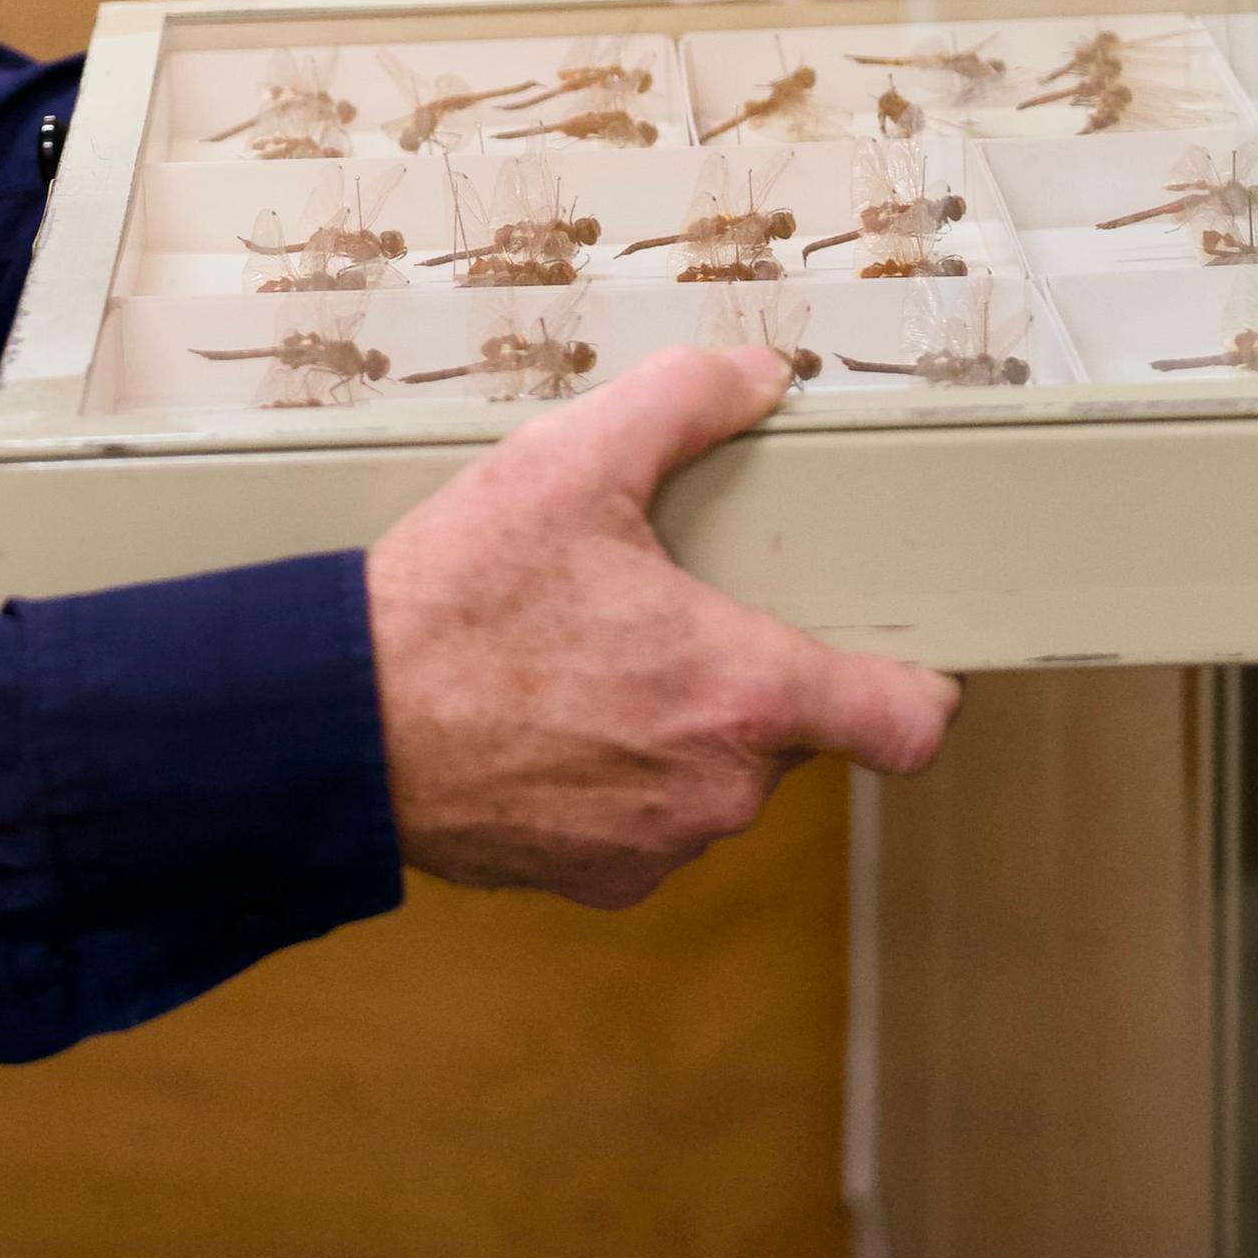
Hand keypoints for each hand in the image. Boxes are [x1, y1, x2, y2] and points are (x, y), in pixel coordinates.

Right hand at [365, 346, 960, 904]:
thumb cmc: (455, 602)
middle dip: (745, 674)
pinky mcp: (597, 881)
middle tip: (670, 612)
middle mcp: (720, 790)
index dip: (916, 687)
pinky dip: (616, 777)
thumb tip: (760, 375)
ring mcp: (658, 845)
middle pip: (792, 733)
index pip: (909, 724)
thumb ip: (683, 402)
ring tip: (590, 663)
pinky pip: (646, 824)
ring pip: (713, 778)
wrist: (340, 724)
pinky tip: (547, 722)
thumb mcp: (567, 461)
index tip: (895, 655)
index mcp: (745, 693)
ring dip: (678, 728)